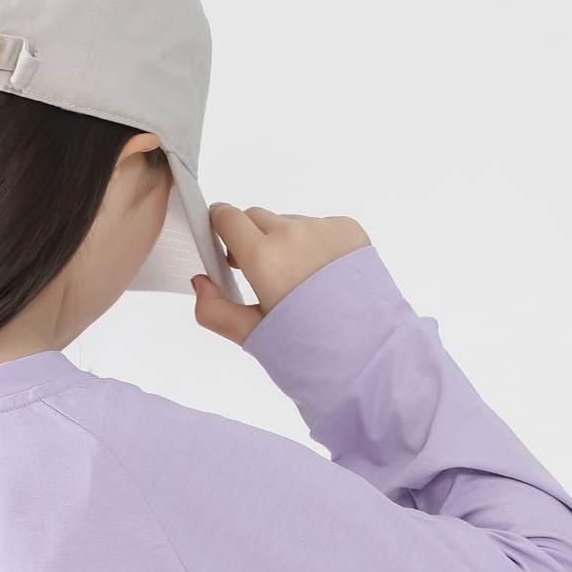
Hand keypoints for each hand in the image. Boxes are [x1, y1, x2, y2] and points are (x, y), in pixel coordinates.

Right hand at [192, 206, 370, 343]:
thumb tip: (200, 284)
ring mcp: (323, 228)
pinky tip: (323, 277)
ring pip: (288, 222)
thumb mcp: (254, 336)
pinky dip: (315, 244)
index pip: (226, 216)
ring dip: (284, 242)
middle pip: (256, 218)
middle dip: (251, 239)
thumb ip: (215, 310)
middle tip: (259, 274)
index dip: (219, 229)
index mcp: (263, 257)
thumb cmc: (312, 351)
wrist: (370, 355)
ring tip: (299, 283)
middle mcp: (292, 233)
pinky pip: (319, 226)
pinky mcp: (349, 230)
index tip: (223, 245)